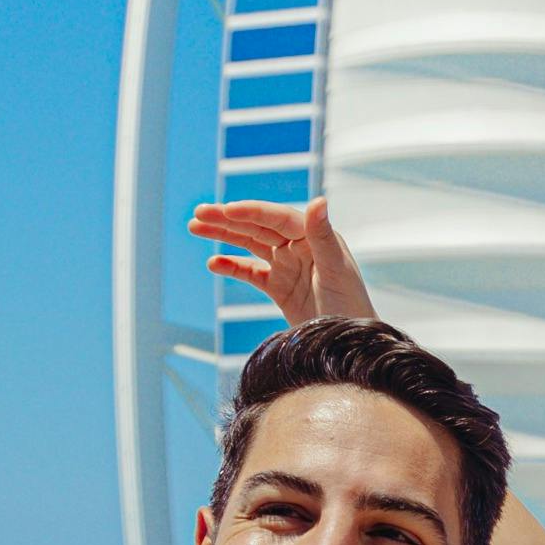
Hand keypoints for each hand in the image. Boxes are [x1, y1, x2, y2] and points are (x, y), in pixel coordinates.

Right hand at [191, 196, 377, 326]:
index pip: (277, 218)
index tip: (226, 209)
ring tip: (194, 227)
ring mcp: (287, 265)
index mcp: (314, 236)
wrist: (349, 344)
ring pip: (249, 244)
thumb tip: (318, 200)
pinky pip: (250, 272)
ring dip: (223, 235)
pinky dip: (232, 266)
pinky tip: (213, 263)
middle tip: (198, 212)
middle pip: (258, 227)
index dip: (251, 211)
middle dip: (227, 219)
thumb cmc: (351, 305)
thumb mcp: (336, 270)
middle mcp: (299, 246)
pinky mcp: (278, 287)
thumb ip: (323, 236)